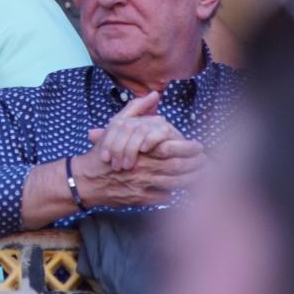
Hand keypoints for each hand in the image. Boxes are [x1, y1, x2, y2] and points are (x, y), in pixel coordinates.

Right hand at [75, 98, 205, 207]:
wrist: (86, 179)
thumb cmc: (103, 152)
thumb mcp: (116, 125)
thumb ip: (136, 108)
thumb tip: (154, 95)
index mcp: (140, 148)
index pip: (171, 148)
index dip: (188, 148)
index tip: (199, 147)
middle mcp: (143, 167)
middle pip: (176, 167)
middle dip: (194, 166)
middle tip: (206, 163)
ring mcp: (142, 184)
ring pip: (173, 184)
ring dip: (189, 181)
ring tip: (200, 176)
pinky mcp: (140, 199)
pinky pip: (163, 197)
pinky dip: (172, 194)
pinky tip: (177, 189)